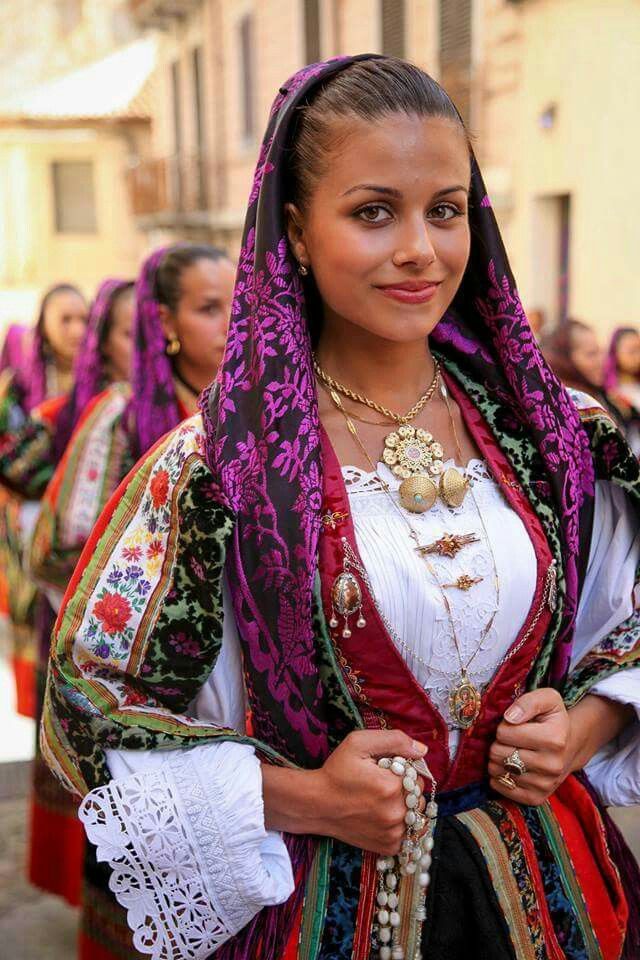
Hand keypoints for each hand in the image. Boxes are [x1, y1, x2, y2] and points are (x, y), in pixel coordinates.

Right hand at [315, 729, 427, 854]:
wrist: (317, 805)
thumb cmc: (336, 772)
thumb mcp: (359, 743)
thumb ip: (394, 740)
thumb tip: (422, 750)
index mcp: (391, 786)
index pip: (417, 775)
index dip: (403, 771)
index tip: (384, 771)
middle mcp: (396, 813)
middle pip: (419, 796)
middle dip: (406, 789)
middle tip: (381, 786)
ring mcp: (393, 833)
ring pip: (416, 815)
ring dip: (405, 808)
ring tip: (380, 802)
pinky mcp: (388, 846)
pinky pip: (409, 833)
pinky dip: (400, 825)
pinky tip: (382, 816)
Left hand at [488, 688, 571, 805]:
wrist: (568, 748)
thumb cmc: (552, 721)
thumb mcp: (547, 699)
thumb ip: (528, 702)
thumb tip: (510, 718)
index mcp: (555, 739)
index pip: (504, 732)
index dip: (503, 726)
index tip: (514, 726)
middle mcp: (552, 765)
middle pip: (497, 753)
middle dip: (498, 743)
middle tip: (510, 740)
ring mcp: (545, 785)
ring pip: (497, 770)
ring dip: (497, 759)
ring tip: (511, 752)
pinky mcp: (536, 798)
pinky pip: (500, 787)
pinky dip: (499, 776)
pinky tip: (509, 767)